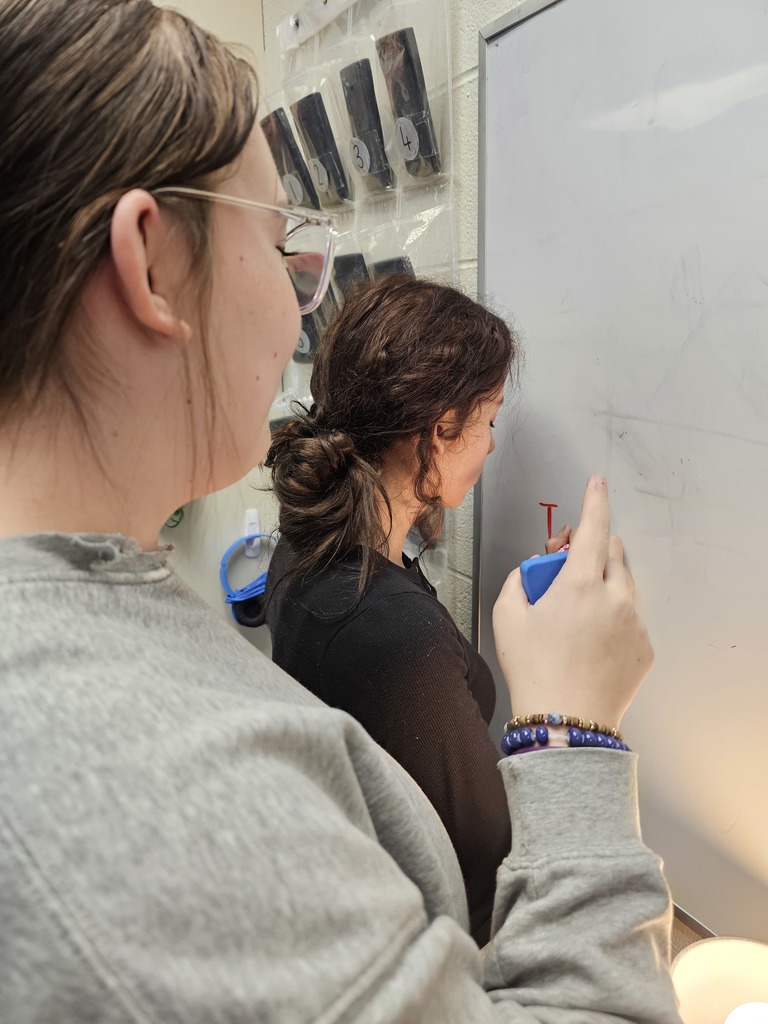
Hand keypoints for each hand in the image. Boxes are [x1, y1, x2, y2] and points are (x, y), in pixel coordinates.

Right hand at [492, 475, 652, 728]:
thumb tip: (529, 575)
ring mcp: (634, 623)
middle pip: (613, 551)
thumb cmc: (535, 672)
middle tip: (565, 572)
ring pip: (624, 584)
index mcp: (580, 585)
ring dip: (604, 584)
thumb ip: (518, 581)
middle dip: (591, 550)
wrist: (566, 722)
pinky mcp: (644, 647)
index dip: (594, 500)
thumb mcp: (506, 617)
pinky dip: (614, 618)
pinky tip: (590, 641)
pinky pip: (631, 617)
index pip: (593, 527)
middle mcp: (614, 599)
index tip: (597, 484)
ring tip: (575, 615)